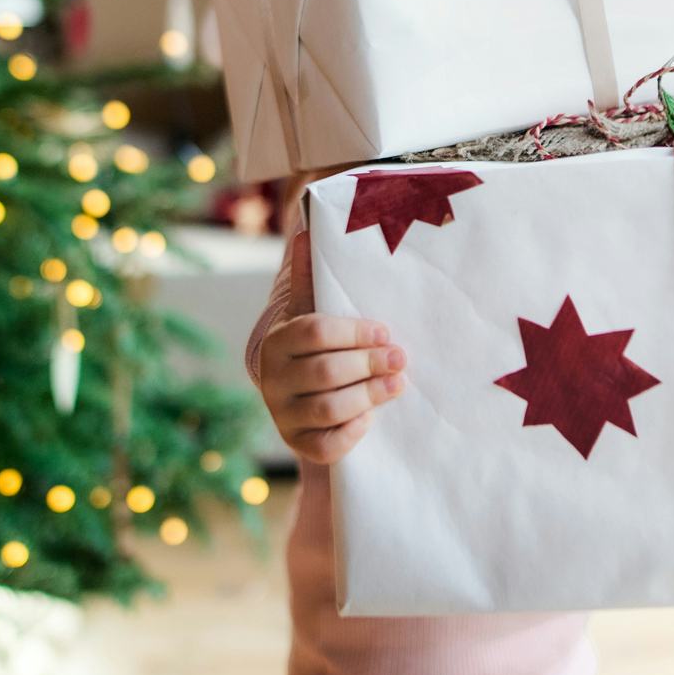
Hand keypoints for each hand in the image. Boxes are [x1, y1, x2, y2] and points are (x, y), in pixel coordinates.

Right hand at [258, 230, 407, 464]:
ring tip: (399, 384)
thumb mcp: (311, 311)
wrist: (297, 396)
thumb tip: (307, 229)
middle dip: (369, 364)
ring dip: (370, 395)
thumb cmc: (314, 348)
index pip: (314, 332)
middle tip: (401, 357)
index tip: (385, 330)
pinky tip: (373, 417)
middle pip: (326, 371)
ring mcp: (283, 416)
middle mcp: (273, 380)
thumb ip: (313, 277)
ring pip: (329, 408)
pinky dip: (353, 431)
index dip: (354, 331)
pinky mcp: (299, 445)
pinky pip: (328, 445)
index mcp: (276, 342)